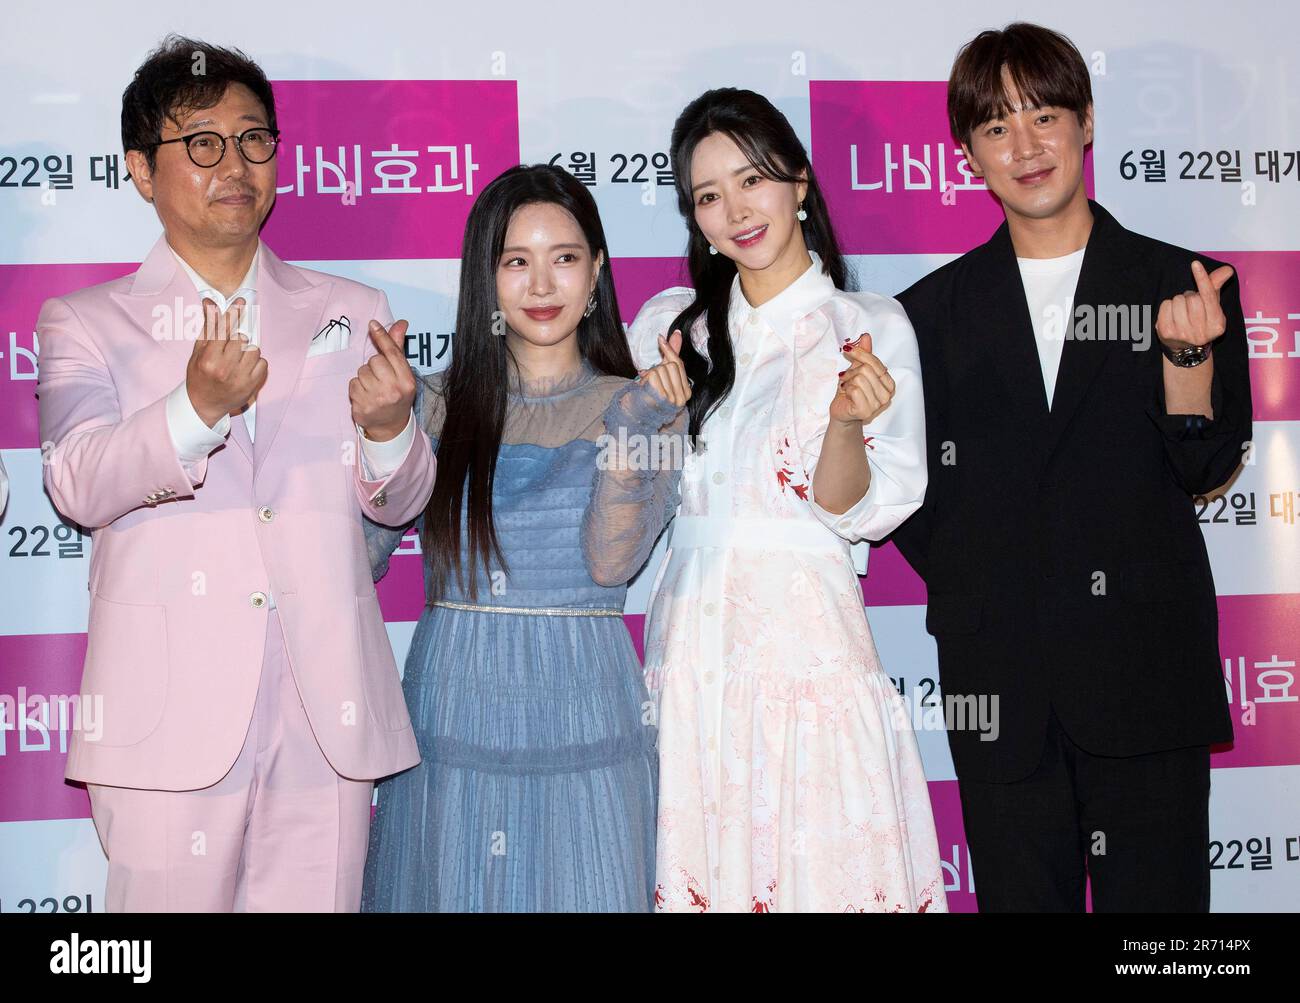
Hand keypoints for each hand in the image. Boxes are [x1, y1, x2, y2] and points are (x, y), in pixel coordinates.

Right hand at [186, 298, 266, 427]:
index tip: (240, 301)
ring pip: (254, 350)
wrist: (203, 405)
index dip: (232, 313)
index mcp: (208, 359)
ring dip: (247, 351)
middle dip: (236, 339)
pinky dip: (256, 363)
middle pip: (241, 338)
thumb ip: (208, 327)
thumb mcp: (198, 351)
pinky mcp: (252, 386)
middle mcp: (224, 369)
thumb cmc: (199, 376)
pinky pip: (263, 363)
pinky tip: (245, 368)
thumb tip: (210, 303)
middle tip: (229, 349)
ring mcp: (239, 378)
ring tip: (236, 359)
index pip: (223, 330)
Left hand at [350, 319, 415, 440]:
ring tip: (373, 389)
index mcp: (407, 381)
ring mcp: (377, 400)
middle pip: (374, 361)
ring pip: (361, 372)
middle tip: (380, 379)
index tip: (372, 324)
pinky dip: (357, 389)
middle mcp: (394, 390)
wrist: (391, 427)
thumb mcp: (402, 373)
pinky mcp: (362, 407)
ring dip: (364, 378)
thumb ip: (397, 348)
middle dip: (374, 366)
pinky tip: (365, 396)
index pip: (393, 353)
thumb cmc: (397, 394)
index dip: (382, 337)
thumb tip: (401, 323)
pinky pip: (353, 384)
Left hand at [635, 329, 690, 406]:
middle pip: (671, 365)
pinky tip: (644, 388)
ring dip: (650, 374)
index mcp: (686, 392)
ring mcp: (672, 399)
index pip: (679, 364)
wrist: (635, 414)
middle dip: (658, 367)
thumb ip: (672, 354)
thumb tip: (678, 332)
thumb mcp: (663, 373)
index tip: (660, 338)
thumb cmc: (650, 394)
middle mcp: (681, 398)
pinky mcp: (661, 397)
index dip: (669, 350)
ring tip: (647, 386)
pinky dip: (645, 378)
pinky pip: (653, 375)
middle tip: (650, 379)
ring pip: (661, 369)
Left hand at [831, 332, 893, 425]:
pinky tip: (846, 395)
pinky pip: (854, 390)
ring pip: (860, 379)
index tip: (848, 350)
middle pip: (867, 369)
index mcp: (889, 384)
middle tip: (846, 379)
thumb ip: (864, 355)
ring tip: (846, 388)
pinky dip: (846, 390)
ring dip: (847, 381)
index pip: (876, 362)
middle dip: (851, 372)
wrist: (841, 412)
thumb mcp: (857, 370)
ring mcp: (878, 405)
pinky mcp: (866, 411)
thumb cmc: (850, 392)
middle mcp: (887, 395)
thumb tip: (866, 336)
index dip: (860, 354)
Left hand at [1156, 260, 1233, 351]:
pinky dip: (1168, 306)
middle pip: (1192, 298)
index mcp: (1217, 324)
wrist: (1186, 349)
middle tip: (1190, 306)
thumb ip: (1216, 287)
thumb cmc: (1201, 322)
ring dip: (1178, 301)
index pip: (1209, 297)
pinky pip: (1165, 305)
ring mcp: (1182, 334)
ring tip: (1182, 312)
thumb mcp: (1213, 307)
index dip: (1202, 279)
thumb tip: (1227, 270)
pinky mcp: (1166, 333)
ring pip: (1178, 300)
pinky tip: (1172, 316)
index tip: (1195, 264)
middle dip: (1190, 297)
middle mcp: (1201, 332)